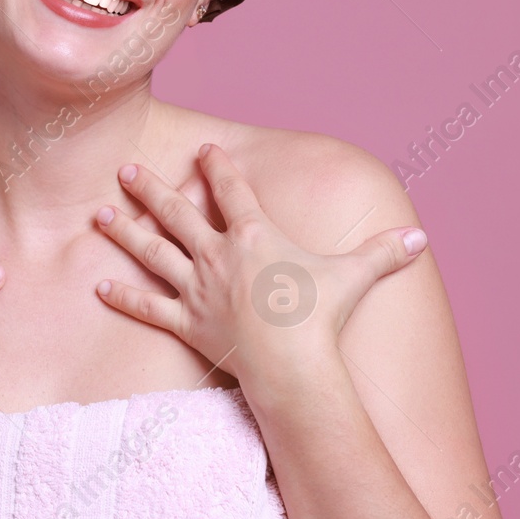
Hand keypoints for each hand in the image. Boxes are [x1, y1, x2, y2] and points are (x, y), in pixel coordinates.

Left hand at [92, 143, 428, 386]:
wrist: (293, 367)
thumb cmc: (320, 319)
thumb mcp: (354, 277)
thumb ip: (383, 253)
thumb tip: (420, 238)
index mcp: (255, 234)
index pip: (231, 190)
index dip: (217, 167)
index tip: (203, 150)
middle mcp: (218, 255)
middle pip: (176, 213)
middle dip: (151, 188)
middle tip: (125, 170)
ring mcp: (198, 288)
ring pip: (152, 252)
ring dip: (125, 232)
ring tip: (100, 215)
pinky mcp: (187, 322)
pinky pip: (149, 307)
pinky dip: (124, 297)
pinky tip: (99, 288)